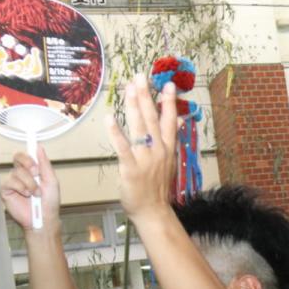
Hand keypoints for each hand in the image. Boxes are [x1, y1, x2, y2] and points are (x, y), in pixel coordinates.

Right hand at [1, 147, 61, 231]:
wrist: (44, 218)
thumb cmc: (49, 202)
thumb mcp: (51, 181)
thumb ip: (45, 164)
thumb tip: (39, 147)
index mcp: (33, 171)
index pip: (26, 155)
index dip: (28, 153)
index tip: (32, 148)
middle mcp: (22, 174)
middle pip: (18, 157)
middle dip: (28, 164)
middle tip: (36, 173)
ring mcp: (14, 182)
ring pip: (17, 172)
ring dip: (30, 183)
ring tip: (35, 194)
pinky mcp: (6, 191)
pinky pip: (10, 182)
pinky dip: (21, 188)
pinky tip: (26, 195)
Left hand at [105, 74, 178, 222]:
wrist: (154, 211)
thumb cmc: (158, 187)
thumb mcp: (169, 161)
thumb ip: (171, 139)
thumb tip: (178, 121)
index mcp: (168, 148)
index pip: (169, 120)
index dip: (169, 101)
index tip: (168, 84)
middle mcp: (158, 150)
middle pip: (152, 118)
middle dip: (147, 96)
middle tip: (140, 77)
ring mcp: (145, 158)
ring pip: (139, 127)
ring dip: (134, 106)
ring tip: (129, 88)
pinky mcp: (131, 168)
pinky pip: (123, 147)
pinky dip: (116, 132)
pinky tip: (110, 118)